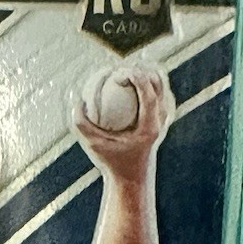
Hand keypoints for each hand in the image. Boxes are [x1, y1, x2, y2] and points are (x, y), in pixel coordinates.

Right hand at [74, 64, 174, 185]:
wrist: (133, 176)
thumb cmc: (112, 161)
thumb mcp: (92, 144)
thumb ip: (82, 123)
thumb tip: (77, 99)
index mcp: (150, 127)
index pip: (149, 95)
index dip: (137, 77)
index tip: (120, 71)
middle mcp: (161, 120)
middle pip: (158, 83)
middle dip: (141, 68)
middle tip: (121, 67)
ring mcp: (165, 117)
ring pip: (160, 84)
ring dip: (144, 72)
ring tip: (125, 69)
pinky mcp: (162, 116)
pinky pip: (155, 91)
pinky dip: (143, 83)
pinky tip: (127, 81)